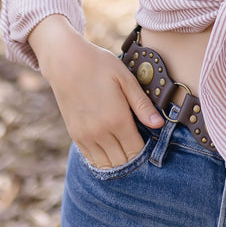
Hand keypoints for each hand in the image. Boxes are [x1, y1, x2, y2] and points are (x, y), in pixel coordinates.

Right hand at [30, 17, 162, 167]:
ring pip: (106, 164)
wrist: (66, 62)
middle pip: (122, 161)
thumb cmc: (99, 65)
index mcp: (117, 119)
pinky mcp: (75, 135)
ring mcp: (85, 136)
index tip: (151, 143)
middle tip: (141, 146)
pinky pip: (91, 159)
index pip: (136, 151)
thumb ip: (142, 105)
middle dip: (134, 159)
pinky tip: (111, 150)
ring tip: (127, 150)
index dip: (147, 152)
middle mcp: (100, 133)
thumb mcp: (125, 79)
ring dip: (119, 162)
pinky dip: (103, 159)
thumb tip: (159, 124)